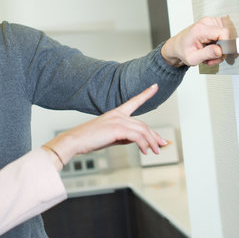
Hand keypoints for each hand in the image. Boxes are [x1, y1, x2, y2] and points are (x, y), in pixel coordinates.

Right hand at [42, 84, 166, 168]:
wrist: (75, 141)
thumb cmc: (89, 139)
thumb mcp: (110, 137)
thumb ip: (123, 136)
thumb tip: (137, 141)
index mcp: (116, 113)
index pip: (134, 101)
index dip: (146, 93)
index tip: (155, 86)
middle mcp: (118, 114)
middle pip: (143, 124)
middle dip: (154, 135)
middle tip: (162, 144)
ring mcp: (118, 120)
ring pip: (142, 130)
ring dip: (151, 142)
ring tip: (156, 151)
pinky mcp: (117, 129)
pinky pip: (137, 137)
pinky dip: (143, 145)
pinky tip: (145, 151)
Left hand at [161, 16, 235, 66]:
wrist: (177, 46)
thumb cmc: (182, 51)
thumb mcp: (192, 58)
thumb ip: (206, 54)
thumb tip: (220, 51)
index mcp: (200, 29)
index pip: (224, 33)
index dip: (226, 45)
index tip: (220, 55)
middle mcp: (206, 22)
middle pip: (228, 34)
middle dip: (223, 50)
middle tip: (213, 58)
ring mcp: (211, 22)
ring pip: (228, 35)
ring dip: (222, 48)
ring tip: (211, 54)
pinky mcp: (215, 24)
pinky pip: (226, 34)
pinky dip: (221, 44)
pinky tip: (212, 49)